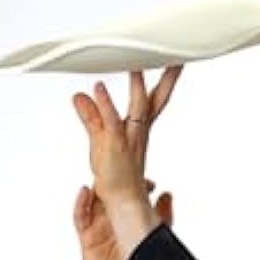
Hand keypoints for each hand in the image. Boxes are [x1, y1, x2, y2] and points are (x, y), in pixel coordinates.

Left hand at [72, 65, 183, 205]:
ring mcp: (130, 139)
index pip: (151, 99)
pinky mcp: (115, 146)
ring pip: (138, 107)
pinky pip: (111, 122)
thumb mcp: (99, 138)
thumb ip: (91, 115)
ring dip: (137, 84)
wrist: (121, 202)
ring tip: (136, 62)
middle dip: (167, 78)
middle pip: (155, 100)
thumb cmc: (114, 175)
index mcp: (138, 129)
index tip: (171, 61)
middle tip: (178, 57)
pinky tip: (98, 88)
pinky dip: (105, 104)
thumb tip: (81, 96)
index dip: (161, 80)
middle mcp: (139, 132)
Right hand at [74, 179, 173, 259]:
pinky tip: (85, 192)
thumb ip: (162, 214)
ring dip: (95, 187)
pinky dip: (81, 203)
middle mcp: (117, 220)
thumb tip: (167, 193)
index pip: (130, 191)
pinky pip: (80, 216)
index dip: (131, 179)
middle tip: (110, 164)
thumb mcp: (157, 234)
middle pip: (109, 192)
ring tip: (99, 176)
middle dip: (109, 178)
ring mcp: (101, 228)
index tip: (135, 170)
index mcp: (134, 218)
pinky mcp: (88, 238)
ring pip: (94, 200)